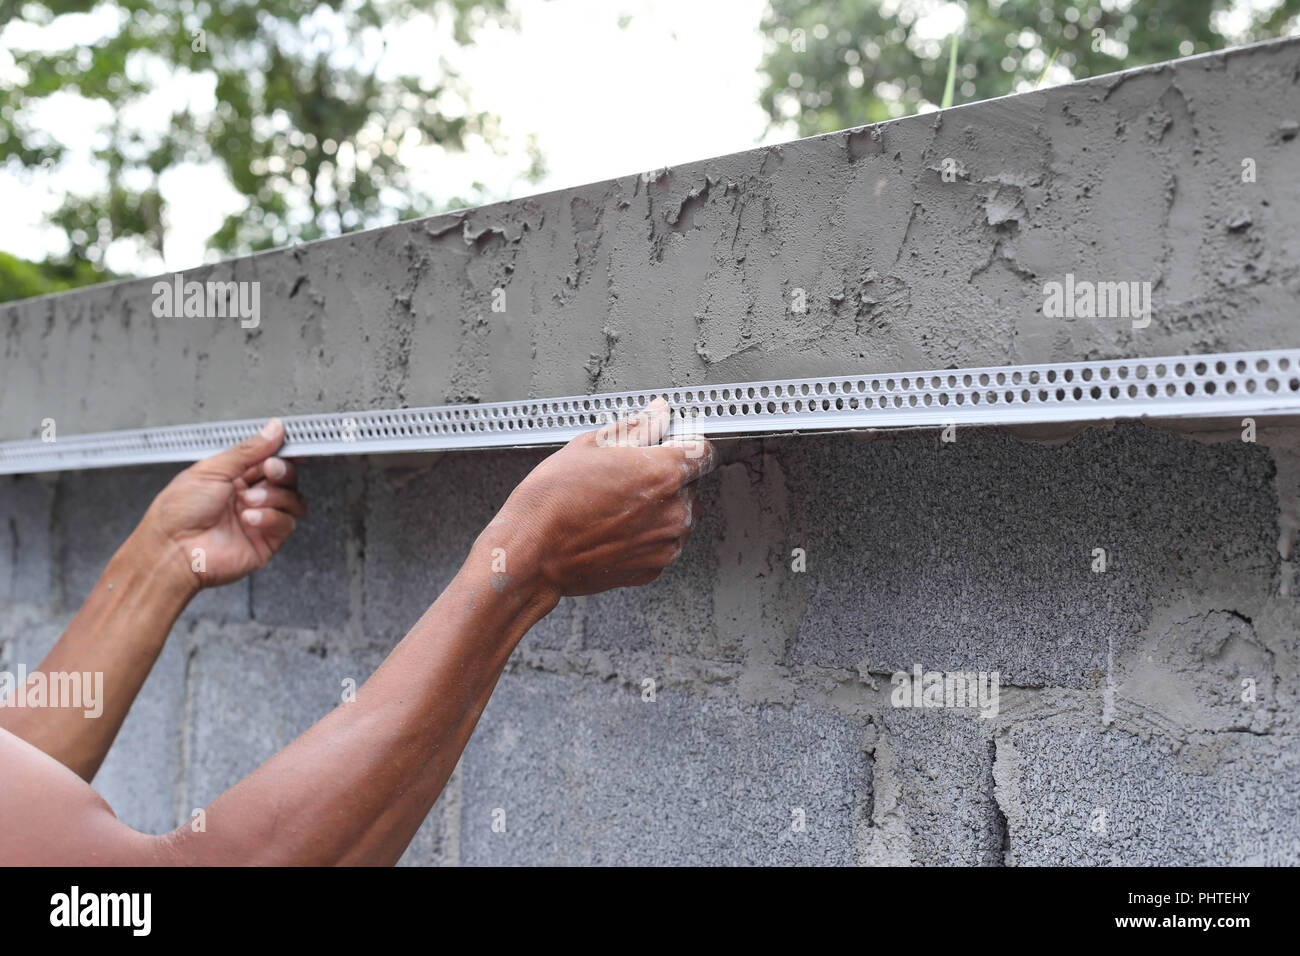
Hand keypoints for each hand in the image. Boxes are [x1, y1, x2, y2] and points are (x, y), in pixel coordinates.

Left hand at [140, 419, 307, 588]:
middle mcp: (249, 497)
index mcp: (233, 477)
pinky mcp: (266, 541)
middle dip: (281, 471)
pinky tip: (250, 518)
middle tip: (270, 470)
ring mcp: (259, 519)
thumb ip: (248, 450)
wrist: (173, 550)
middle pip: (286, 478)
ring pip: (293, 499)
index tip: (284, 447)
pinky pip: (287, 523)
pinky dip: (271, 517)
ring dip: (274, 496)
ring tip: (249, 500)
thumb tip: (273, 430)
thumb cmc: (178, 513)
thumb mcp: (212, 469)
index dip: (279, 453)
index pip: (268, 459)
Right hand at [482, 399, 715, 599]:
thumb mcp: (591, 446)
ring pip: (678, 515)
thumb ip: (637, 427)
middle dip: (668, 477)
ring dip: (659, 507)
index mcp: (665, 473)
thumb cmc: (553, 500)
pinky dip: (646, 534)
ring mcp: (666, 544)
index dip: (687, 445)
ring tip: (616, 505)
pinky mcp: (654, 567)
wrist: (532, 553)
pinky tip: (614, 527)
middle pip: (691, 484)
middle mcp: (675, 511)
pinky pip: (662, 542)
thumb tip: (658, 413)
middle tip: (627, 477)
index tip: (672, 445)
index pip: (705, 452)